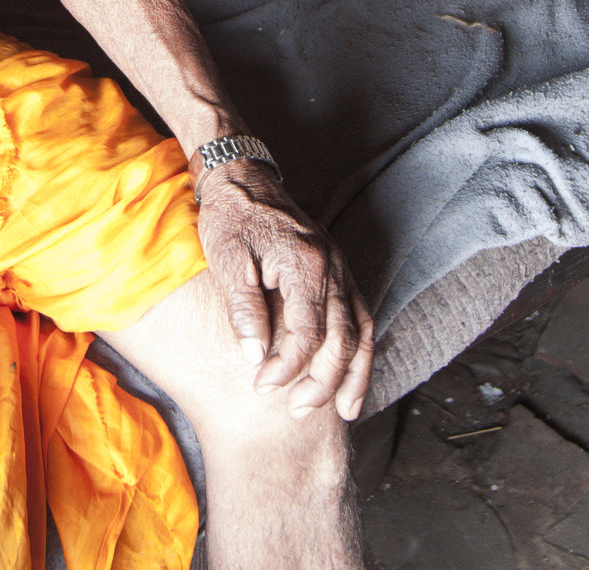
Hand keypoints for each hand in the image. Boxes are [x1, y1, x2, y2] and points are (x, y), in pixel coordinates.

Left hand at [195, 160, 374, 420]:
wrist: (243, 177)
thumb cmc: (230, 217)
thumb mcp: (228, 260)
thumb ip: (245, 309)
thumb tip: (257, 356)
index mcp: (305, 264)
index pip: (307, 333)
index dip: (287, 367)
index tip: (262, 386)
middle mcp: (332, 267)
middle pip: (342, 338)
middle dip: (322, 382)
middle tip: (296, 410)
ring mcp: (341, 268)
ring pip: (361, 330)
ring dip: (353, 374)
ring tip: (345, 412)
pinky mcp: (339, 270)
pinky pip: (360, 316)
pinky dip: (361, 350)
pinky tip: (352, 375)